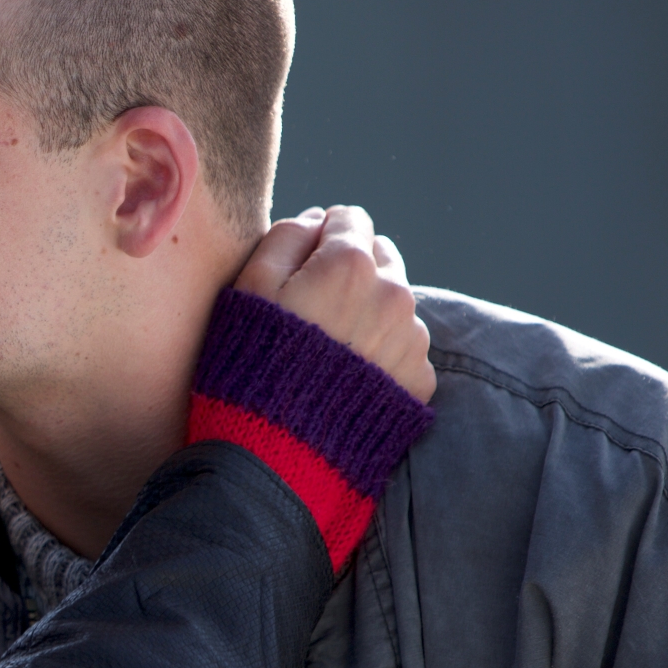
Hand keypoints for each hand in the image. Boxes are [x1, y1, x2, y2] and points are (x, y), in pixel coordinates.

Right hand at [234, 205, 435, 402]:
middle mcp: (392, 294)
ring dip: (368, 312)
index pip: (349, 219)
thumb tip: (316, 220)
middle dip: (350, 272)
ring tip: (329, 349)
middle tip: (313, 309)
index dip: (319, 238)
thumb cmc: (252, 365)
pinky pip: (403, 348)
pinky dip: (380, 353)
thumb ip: (284, 238)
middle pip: (379, 257)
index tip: (300, 267)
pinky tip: (347, 376)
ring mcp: (411, 339)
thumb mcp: (249, 289)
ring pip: (394, 303)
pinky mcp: (418, 379)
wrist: (278, 448)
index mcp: (349, 264)